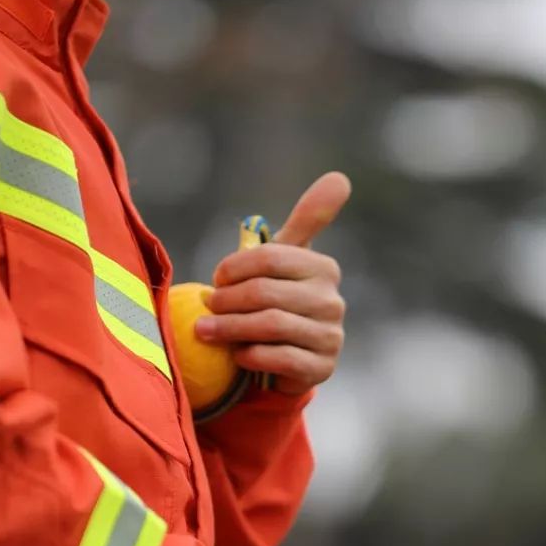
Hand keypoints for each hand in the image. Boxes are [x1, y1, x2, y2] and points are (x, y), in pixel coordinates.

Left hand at [197, 172, 349, 396]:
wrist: (286, 359)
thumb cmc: (278, 298)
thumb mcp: (286, 259)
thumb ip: (308, 219)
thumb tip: (340, 177)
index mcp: (323, 269)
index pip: (270, 257)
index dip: (234, 268)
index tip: (217, 279)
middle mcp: (333, 301)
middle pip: (265, 293)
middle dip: (227, 301)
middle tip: (206, 306)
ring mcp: (330, 336)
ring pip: (270, 325)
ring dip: (230, 329)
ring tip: (206, 330)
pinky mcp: (322, 367)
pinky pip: (279, 358)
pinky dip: (250, 356)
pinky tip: (237, 355)